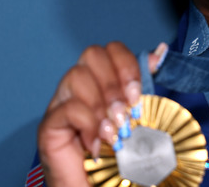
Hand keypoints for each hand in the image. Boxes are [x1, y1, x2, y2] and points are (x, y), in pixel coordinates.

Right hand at [37, 41, 167, 186]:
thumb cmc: (119, 159)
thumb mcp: (138, 118)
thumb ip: (144, 87)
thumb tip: (159, 52)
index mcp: (101, 83)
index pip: (110, 50)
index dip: (127, 65)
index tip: (138, 94)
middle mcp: (79, 89)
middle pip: (92, 55)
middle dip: (115, 82)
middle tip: (126, 112)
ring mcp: (61, 106)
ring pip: (77, 76)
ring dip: (102, 104)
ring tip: (113, 132)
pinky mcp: (49, 128)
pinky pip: (67, 108)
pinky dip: (88, 124)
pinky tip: (97, 144)